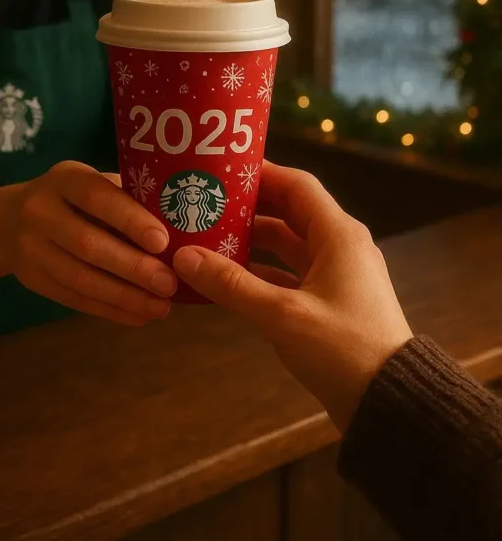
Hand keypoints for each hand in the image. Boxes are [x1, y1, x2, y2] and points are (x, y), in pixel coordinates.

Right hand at [4, 161, 177, 327]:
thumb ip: (126, 200)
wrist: (9, 221)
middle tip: (169, 284)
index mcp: (64, 178)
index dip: (130, 219)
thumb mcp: (93, 185)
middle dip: (133, 267)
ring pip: (80, 278)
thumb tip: (180, 228)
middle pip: (88, 244)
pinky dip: (108, 309)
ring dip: (124, 296)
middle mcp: (40, 210)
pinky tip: (137, 316)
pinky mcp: (31, 279)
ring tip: (160, 307)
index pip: (97, 197)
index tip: (163, 242)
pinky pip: (73, 298)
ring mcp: (30, 247)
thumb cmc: (73, 199)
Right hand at [173, 162, 413, 433]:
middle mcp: (340, 246)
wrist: (391, 404)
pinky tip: (227, 279)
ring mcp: (336, 275)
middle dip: (249, 206)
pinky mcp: (330, 302)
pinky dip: (260, 272)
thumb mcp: (283, 315)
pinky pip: (289, 274)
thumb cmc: (345, 350)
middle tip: (205, 201)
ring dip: (251, 241)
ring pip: (287, 245)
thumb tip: (184, 257)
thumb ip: (232, 285)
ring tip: (207, 237)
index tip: (221, 170)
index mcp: (338, 235)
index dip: (261, 173)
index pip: (297, 185)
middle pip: (289, 212)